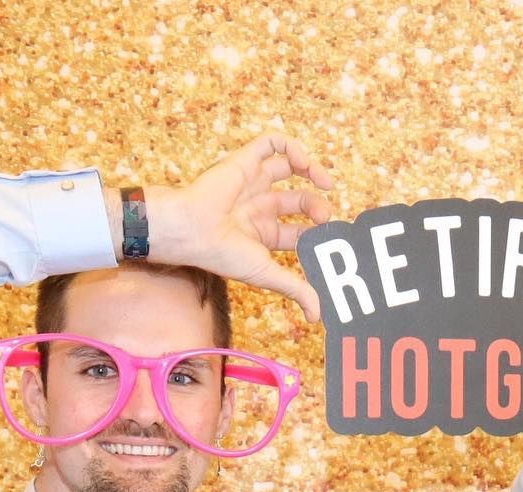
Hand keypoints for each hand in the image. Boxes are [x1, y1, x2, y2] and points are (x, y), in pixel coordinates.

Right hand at [143, 133, 334, 320]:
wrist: (192, 230)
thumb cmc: (223, 255)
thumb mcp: (267, 274)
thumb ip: (296, 290)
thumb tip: (318, 317)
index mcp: (264, 234)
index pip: (300, 231)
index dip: (318, 232)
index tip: (330, 237)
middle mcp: (259, 207)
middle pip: (298, 200)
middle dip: (317, 206)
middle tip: (325, 215)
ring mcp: (252, 183)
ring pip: (288, 167)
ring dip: (311, 171)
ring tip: (324, 182)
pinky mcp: (244, 161)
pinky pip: (270, 142)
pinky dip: (291, 146)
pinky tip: (302, 162)